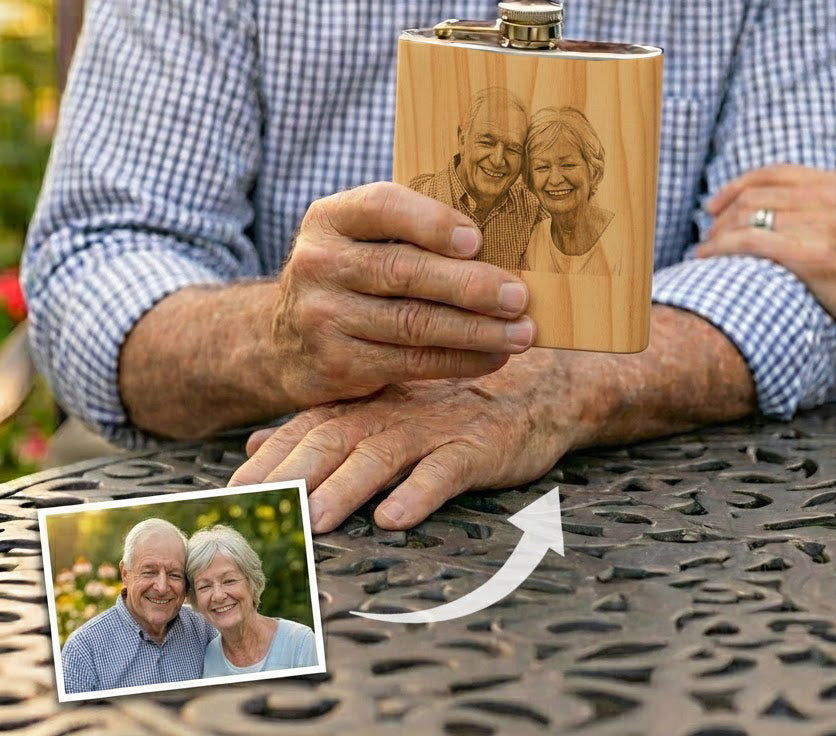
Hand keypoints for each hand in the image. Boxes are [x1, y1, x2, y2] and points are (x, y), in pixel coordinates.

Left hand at [229, 351, 576, 532]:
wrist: (536, 386)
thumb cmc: (452, 405)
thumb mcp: (384, 408)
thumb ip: (321, 424)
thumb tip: (256, 441)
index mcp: (366, 402)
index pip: (304, 429)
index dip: (266, 461)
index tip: (226, 496)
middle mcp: (392, 411)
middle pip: (332, 440)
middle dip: (289, 476)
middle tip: (254, 511)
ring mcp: (435, 428)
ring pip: (381, 456)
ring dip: (346, 488)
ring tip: (316, 522)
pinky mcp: (477, 445)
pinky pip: (445, 470)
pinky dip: (420, 492)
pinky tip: (396, 517)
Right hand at [271, 182, 535, 407]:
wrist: (287, 340)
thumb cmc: (353, 275)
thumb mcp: (364, 238)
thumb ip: (414, 231)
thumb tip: (502, 243)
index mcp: (330, 218)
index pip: (382, 207)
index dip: (432, 223)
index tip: (477, 240)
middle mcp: (318, 263)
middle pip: (403, 271)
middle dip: (470, 285)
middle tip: (518, 295)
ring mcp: (322, 317)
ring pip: (412, 323)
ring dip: (476, 330)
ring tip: (522, 332)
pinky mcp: (336, 364)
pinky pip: (410, 363)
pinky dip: (459, 360)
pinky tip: (494, 356)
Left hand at [695, 137, 835, 358]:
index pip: (773, 174)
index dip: (735, 186)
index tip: (714, 205)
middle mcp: (835, 198)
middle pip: (754, 195)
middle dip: (722, 215)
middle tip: (709, 235)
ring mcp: (826, 227)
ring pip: (748, 217)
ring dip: (718, 234)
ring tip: (707, 250)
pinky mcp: (815, 257)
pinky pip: (753, 242)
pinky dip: (723, 248)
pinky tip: (708, 258)